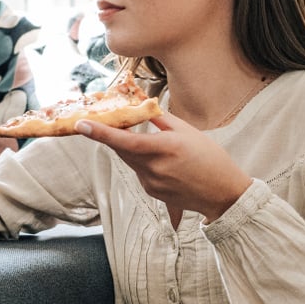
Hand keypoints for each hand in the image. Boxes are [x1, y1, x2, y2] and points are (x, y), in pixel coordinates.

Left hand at [75, 113, 253, 221]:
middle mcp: (155, 168)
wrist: (222, 194)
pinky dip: (142, 161)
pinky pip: (139, 171)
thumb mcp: (188, 132)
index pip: (126, 141)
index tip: (82, 124)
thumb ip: (161, 120)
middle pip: (122, 149)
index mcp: (165, 148)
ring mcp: (152, 183)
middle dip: (113, 135)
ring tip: (149, 140)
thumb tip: (141, 109)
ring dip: (131, 148)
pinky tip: (162, 161)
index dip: (101, 133)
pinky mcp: (151, 192)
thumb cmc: (211, 159)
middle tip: (108, 120)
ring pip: (130, 160)